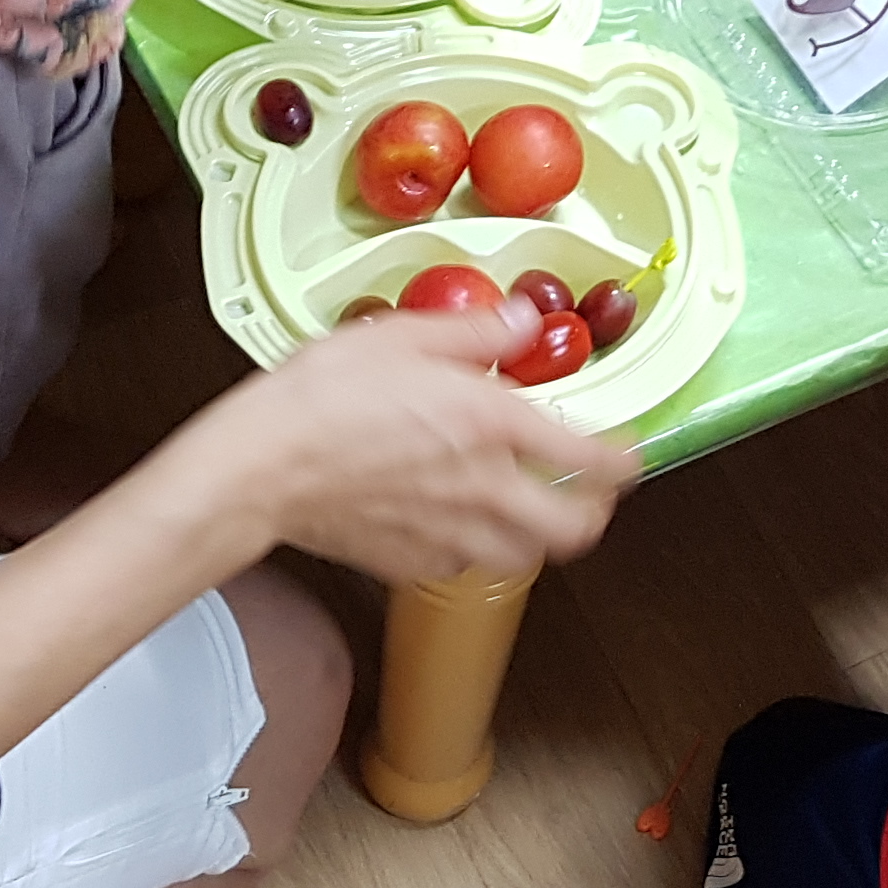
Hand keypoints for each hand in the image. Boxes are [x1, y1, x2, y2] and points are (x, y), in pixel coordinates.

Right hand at [188, 297, 632, 578]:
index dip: (624, 463)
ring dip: (535, 537)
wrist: (258, 467)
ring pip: (523, 557)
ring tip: (525, 513)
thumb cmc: (321, 396)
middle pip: (573, 530)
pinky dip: (471, 550)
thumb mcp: (403, 335)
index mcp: (494, 423)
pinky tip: (454, 524)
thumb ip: (477, 331)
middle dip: (592, 515)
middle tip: (588, 498)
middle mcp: (485, 487)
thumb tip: (525, 320)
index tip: (628, 457)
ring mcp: (450, 534)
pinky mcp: (410, 564)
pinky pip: (461, 567)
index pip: (593, 459)